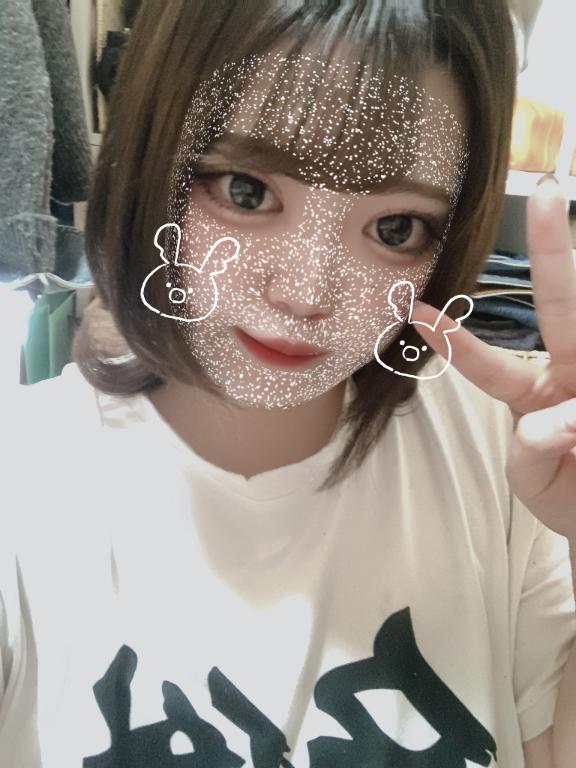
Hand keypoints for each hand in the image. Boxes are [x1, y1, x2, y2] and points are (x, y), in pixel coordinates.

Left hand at [411, 177, 575, 539]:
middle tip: (547, 193)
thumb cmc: (566, 491)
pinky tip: (570, 442)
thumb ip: (532, 449)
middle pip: (563, 303)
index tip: (418, 311)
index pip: (491, 364)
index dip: (456, 341)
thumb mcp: (532, 475)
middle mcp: (571, 372)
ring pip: (575, 349)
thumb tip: (556, 422)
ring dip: (568, 410)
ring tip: (563, 443)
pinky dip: (574, 428)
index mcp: (535, 390)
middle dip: (553, 250)